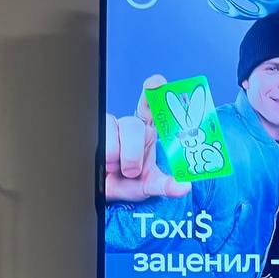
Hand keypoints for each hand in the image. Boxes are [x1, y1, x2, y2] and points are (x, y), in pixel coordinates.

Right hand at [104, 75, 191, 201]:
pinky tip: (102, 163)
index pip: (153, 105)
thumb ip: (167, 185)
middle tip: (132, 171)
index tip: (155, 83)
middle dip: (132, 149)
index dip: (154, 89)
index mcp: (149, 133)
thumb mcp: (151, 185)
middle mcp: (131, 128)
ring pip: (111, 127)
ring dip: (114, 152)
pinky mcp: (94, 134)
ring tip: (113, 170)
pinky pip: (96, 133)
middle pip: (132, 124)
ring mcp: (111, 130)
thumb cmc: (130, 183)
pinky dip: (102, 152)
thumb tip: (184, 187)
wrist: (105, 194)